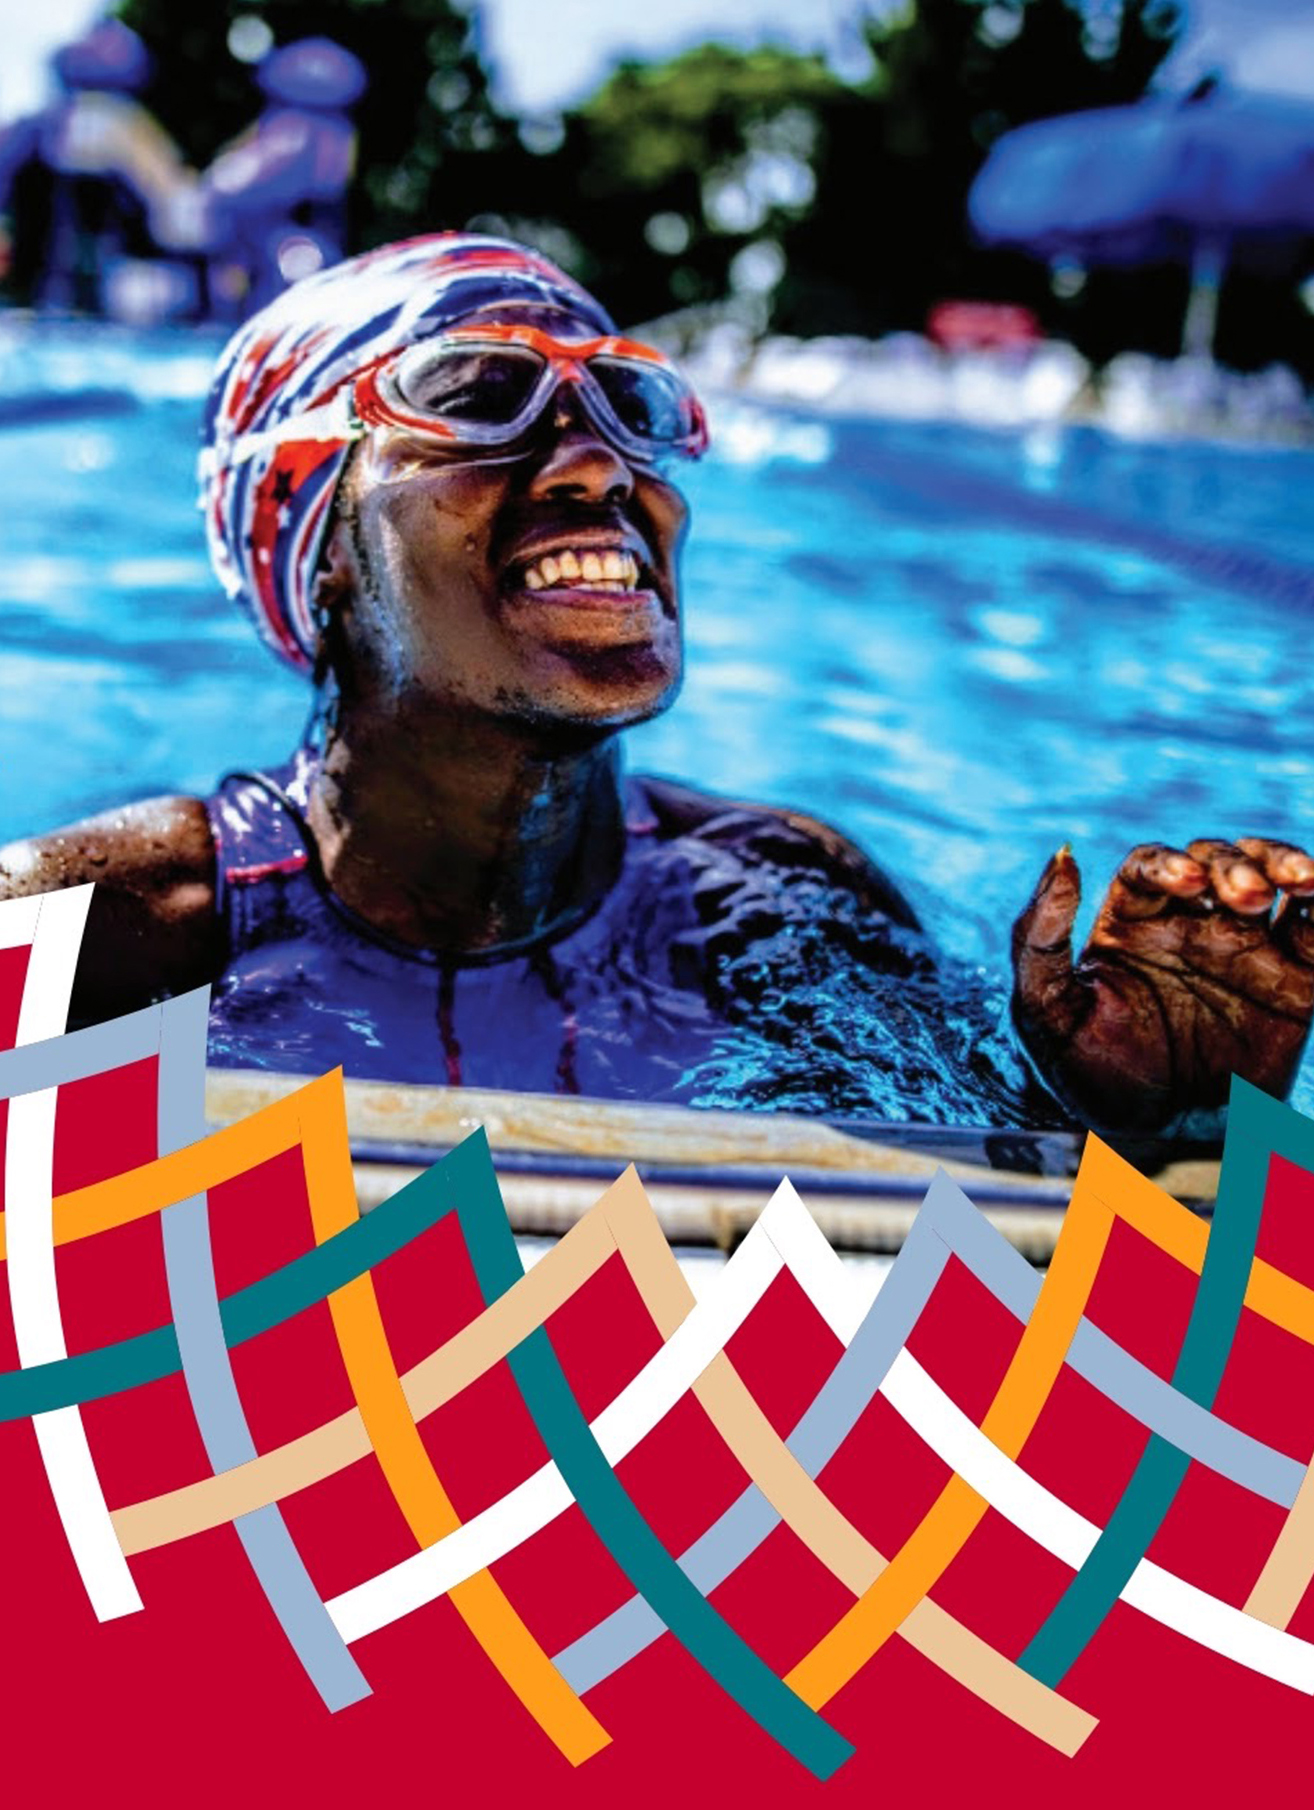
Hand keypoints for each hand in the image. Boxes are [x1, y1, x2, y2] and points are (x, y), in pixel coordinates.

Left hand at [1011, 837, 1313, 1131]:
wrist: (1158, 1145)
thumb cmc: (1092, 1078)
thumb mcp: (1044, 1011)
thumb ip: (1039, 936)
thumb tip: (1063, 856)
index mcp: (1129, 924)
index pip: (1149, 867)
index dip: (1168, 863)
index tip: (1188, 883)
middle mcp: (1187, 925)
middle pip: (1214, 861)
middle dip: (1233, 864)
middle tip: (1245, 896)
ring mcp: (1243, 950)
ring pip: (1269, 879)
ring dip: (1283, 864)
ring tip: (1299, 881)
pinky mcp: (1292, 982)